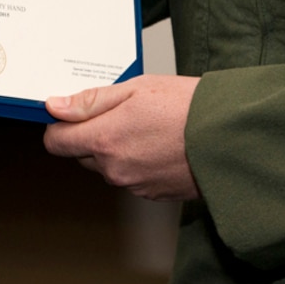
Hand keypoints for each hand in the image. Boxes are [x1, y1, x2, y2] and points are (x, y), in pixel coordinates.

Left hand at [43, 75, 200, 200]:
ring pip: (107, 166)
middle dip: (92, 134)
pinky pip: (130, 176)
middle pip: (81, 154)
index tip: (71, 112)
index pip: (57, 142)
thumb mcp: (135, 89)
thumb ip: (91, 101)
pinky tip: (158, 142)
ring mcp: (133, 184)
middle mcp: (114, 168)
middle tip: (121, 112)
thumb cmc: (187, 107)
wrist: (229, 137)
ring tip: (146, 125)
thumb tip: (55, 107)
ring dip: (116, 148)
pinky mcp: (151, 193)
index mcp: (104, 140)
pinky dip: (137, 161)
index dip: (60, 125)